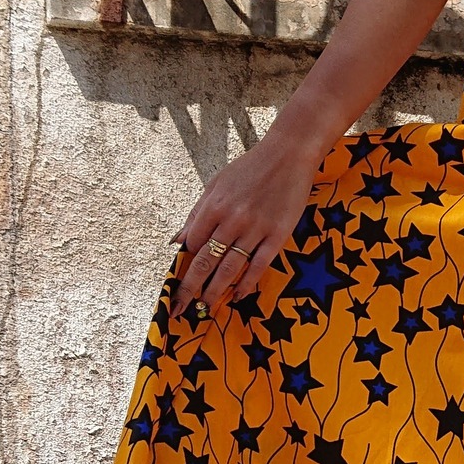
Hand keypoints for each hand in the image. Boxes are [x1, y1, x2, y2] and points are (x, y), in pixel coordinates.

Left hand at [170, 127, 318, 315]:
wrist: (288, 155)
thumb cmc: (249, 169)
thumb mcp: (216, 185)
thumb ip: (196, 214)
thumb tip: (176, 242)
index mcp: (214, 205)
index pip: (192, 243)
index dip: (186, 263)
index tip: (182, 278)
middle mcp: (232, 219)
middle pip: (205, 261)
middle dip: (190, 288)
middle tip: (181, 309)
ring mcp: (256, 228)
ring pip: (229, 268)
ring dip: (215, 291)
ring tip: (206, 307)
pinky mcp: (277, 235)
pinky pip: (258, 265)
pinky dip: (246, 283)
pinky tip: (237, 296)